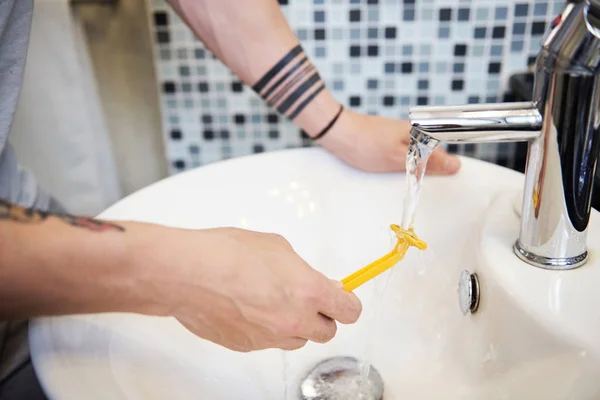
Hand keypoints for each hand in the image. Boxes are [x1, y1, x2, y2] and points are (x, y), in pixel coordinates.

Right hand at [140, 227, 361, 351]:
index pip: (349, 311)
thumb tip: (315, 281)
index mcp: (308, 292)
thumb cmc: (227, 253)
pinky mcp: (247, 346)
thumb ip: (303, 270)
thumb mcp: (277, 247)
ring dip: (294, 325)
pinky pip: (267, 342)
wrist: (188, 273)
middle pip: (327, 332)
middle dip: (321, 316)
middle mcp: (294, 320)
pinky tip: (248, 308)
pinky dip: (265, 329)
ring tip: (271, 302)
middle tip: (306, 299)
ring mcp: (270, 338)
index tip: (343, 298)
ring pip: (297, 340)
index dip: (348, 303)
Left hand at [317, 108, 461, 173]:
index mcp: (419, 132)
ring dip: (412, 168)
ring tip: (402, 177)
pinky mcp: (387, 139)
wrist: (336, 133)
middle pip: (429, 154)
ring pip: (415, 155)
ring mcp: (398, 134)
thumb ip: (426, 163)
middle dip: (427, 170)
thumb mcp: (399, 159)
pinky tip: (390, 171)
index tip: (442, 182)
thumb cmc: (365, 145)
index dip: (445, 168)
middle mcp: (411, 131)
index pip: (444, 152)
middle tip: (416, 184)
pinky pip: (401, 154)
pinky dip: (399, 164)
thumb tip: (454, 165)